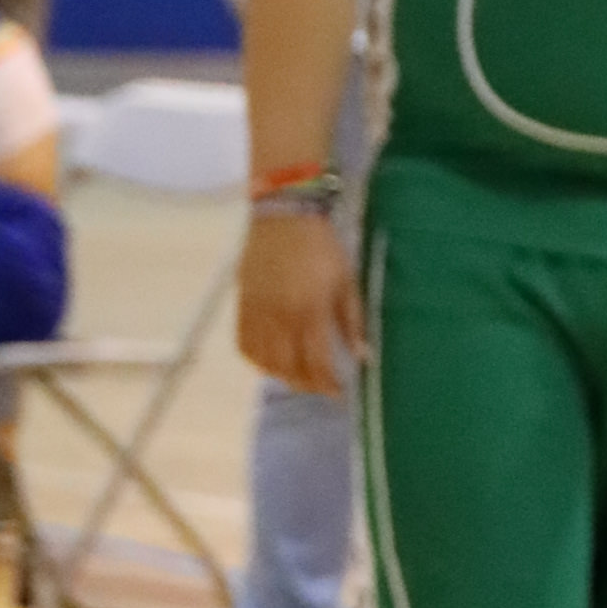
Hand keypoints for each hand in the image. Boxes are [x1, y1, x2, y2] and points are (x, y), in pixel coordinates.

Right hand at [237, 209, 362, 394]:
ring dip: (282, 376)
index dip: (327, 384)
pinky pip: (244, 343)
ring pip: (264, 361)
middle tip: (320, 387)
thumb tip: (364, 357)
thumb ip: (353, 322)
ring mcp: (257, 312)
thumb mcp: (346, 281)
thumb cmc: (321, 246)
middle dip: (306, 385)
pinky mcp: (243, 304)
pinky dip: (256, 360)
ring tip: (297, 377)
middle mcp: (280, 317)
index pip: (316, 363)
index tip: (339, 393)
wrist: (283, 214)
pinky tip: (270, 362)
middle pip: (288, 368)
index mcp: (309, 311)